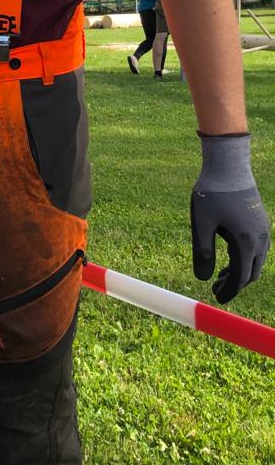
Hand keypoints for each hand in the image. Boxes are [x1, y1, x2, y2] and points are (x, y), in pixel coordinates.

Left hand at [191, 133, 270, 302]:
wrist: (228, 164)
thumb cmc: (212, 192)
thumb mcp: (202, 223)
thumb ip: (202, 251)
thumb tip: (202, 279)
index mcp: (247, 243)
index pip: (241, 278)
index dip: (229, 291)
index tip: (216, 299)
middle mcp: (260, 239)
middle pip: (251, 272)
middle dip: (235, 284)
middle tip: (216, 290)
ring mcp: (263, 229)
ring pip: (255, 260)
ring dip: (240, 271)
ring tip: (220, 276)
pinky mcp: (260, 221)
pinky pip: (256, 248)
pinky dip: (244, 257)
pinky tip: (228, 255)